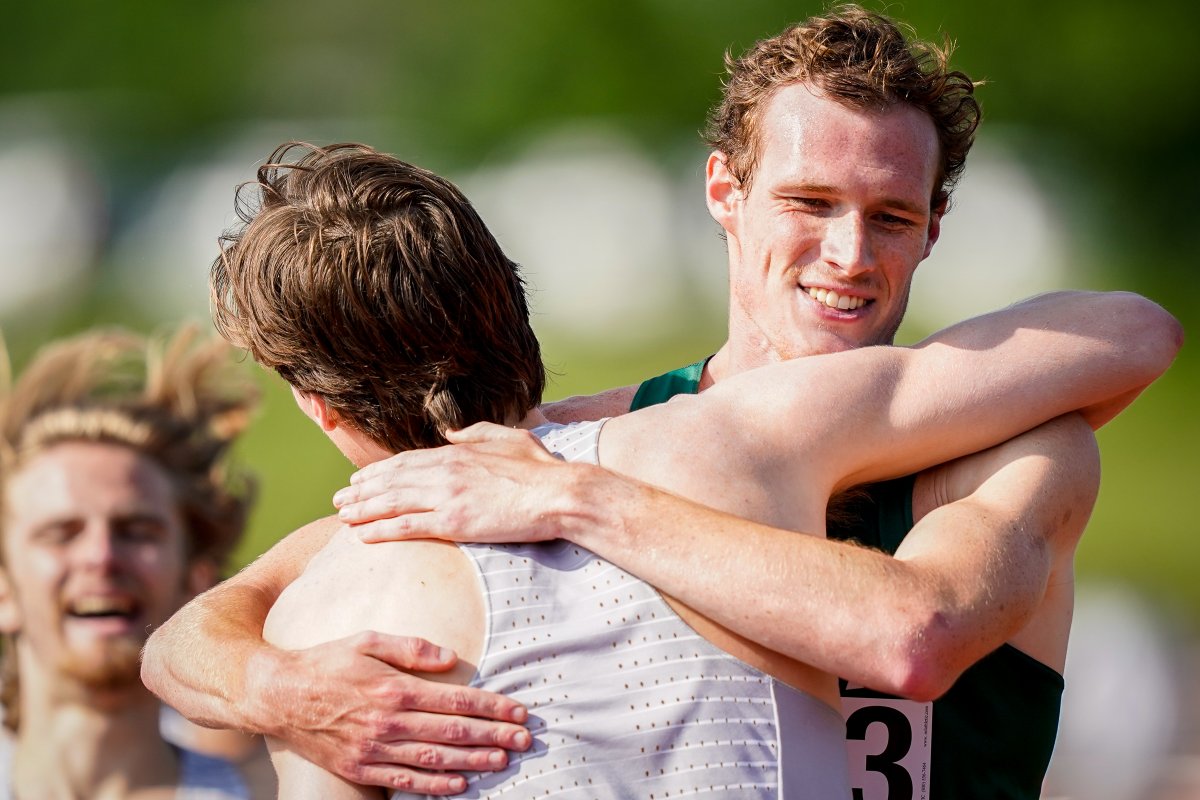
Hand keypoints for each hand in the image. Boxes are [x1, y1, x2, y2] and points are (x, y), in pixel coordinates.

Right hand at [257, 631, 530, 793]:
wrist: (276, 695)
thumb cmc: (326, 662)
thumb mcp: (366, 639)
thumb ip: (410, 647)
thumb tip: (450, 657)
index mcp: (393, 687)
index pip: (456, 700)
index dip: (492, 707)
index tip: (519, 711)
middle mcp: (387, 722)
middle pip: (453, 731)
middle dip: (494, 736)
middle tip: (526, 739)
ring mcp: (373, 749)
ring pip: (435, 759)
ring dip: (474, 761)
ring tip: (504, 761)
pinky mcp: (359, 769)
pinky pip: (404, 781)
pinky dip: (435, 785)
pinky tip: (461, 784)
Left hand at [333, 422, 573, 543]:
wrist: (559, 494)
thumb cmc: (542, 468)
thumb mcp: (510, 437)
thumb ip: (477, 433)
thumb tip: (452, 433)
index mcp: (458, 453)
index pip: (408, 461)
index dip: (380, 470)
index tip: (362, 477)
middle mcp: (446, 472)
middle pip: (392, 480)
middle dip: (362, 489)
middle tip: (340, 497)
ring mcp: (448, 496)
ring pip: (392, 502)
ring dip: (363, 509)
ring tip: (341, 515)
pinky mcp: (455, 522)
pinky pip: (408, 526)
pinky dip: (381, 529)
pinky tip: (363, 534)